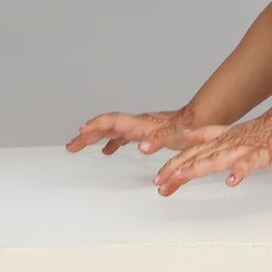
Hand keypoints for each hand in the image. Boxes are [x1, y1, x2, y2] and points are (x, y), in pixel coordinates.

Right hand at [66, 106, 202, 155]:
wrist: (200, 121)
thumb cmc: (187, 128)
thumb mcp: (172, 135)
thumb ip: (156, 140)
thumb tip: (141, 147)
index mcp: (139, 123)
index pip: (111, 121)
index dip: (95, 126)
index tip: (80, 132)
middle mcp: (136, 123)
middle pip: (105, 126)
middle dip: (86, 135)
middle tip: (71, 146)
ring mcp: (139, 128)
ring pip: (110, 131)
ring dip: (93, 138)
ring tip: (78, 146)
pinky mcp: (144, 133)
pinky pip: (121, 137)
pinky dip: (111, 143)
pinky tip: (106, 151)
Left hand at [152, 104, 271, 195]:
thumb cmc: (260, 132)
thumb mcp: (227, 131)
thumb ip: (205, 134)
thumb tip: (185, 136)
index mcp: (217, 142)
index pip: (189, 155)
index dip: (172, 166)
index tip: (158, 180)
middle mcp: (225, 145)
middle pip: (196, 158)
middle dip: (177, 170)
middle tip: (160, 183)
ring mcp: (241, 150)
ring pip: (216, 159)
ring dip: (198, 167)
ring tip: (182, 176)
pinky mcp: (258, 155)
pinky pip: (248, 164)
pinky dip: (239, 172)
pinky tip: (231, 182)